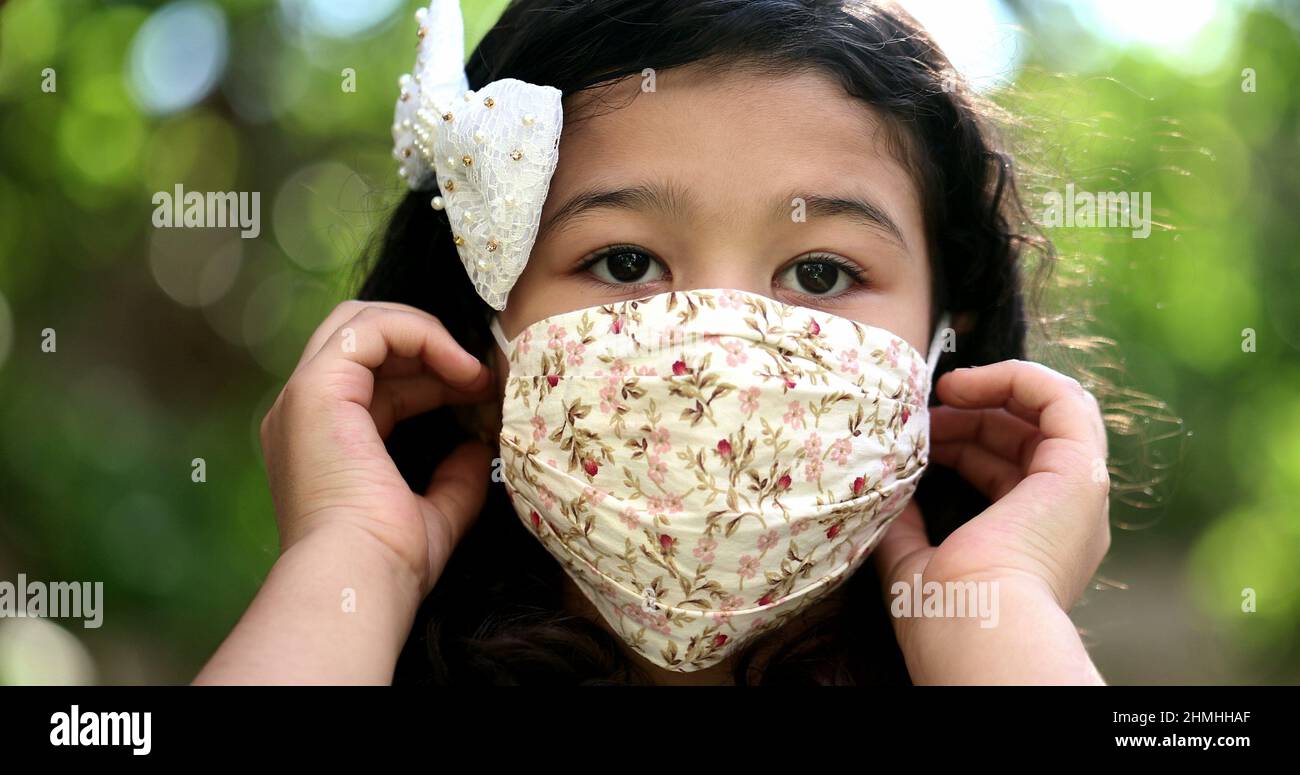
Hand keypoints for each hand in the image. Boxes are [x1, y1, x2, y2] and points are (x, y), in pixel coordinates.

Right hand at [259, 301, 496, 599]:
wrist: (358, 578)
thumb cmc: (389, 562)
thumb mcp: (434, 514)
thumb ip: (454, 480)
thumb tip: (476, 452)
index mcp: (323, 441)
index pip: (377, 380)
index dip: (433, 377)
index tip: (480, 396)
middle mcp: (304, 413)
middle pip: (361, 339)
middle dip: (424, 345)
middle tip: (476, 376)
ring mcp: (304, 397)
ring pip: (361, 322)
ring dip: (427, 336)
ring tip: (474, 371)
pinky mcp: (316, 389)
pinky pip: (370, 329)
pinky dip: (420, 334)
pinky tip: (459, 367)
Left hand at [875, 359, 1110, 616]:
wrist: (977, 627)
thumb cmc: (944, 613)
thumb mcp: (911, 563)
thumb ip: (904, 527)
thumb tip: (886, 494)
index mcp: (1032, 543)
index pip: (1005, 471)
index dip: (961, 442)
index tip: (918, 435)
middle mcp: (1063, 517)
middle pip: (1025, 438)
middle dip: (971, 416)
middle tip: (923, 413)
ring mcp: (1079, 494)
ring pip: (1053, 412)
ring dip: (996, 389)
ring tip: (945, 390)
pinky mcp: (1081, 472)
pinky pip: (1065, 400)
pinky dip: (1019, 378)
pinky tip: (969, 384)